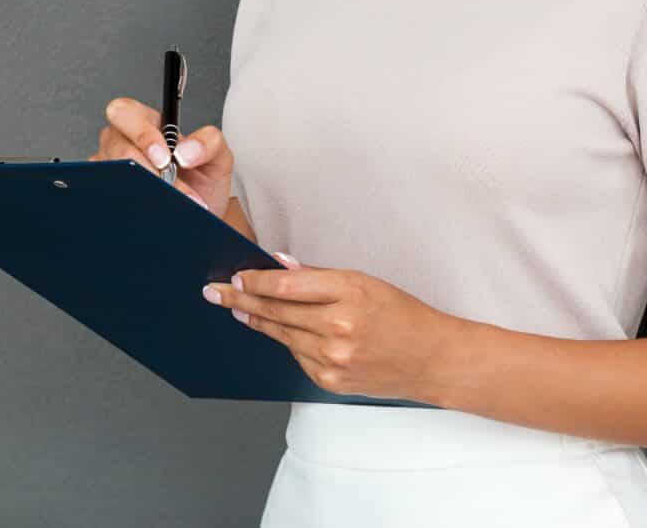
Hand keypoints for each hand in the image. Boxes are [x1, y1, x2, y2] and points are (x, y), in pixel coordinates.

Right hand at [91, 97, 235, 216]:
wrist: (200, 220)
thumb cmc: (202, 184)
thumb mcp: (218, 158)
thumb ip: (209, 143)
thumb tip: (185, 150)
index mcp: (148, 123)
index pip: (127, 112)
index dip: (142, 134)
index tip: (164, 159)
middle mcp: (123, 142)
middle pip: (116, 145)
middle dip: (143, 166)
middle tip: (166, 184)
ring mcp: (110, 169)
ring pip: (111, 172)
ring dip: (143, 190)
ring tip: (171, 204)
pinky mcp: (106, 195)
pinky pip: (107, 196)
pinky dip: (131, 205)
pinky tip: (151, 211)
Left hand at [202, 254, 458, 403]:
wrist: (431, 359)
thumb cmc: (401, 315)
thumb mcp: (365, 281)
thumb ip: (319, 277)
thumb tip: (279, 266)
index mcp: (349, 293)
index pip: (287, 286)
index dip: (255, 281)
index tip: (236, 275)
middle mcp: (339, 327)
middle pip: (276, 312)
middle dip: (241, 300)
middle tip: (215, 291)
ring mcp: (333, 358)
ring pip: (281, 335)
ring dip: (256, 321)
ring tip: (236, 308)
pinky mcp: (330, 380)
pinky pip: (297, 356)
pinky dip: (286, 341)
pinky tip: (276, 330)